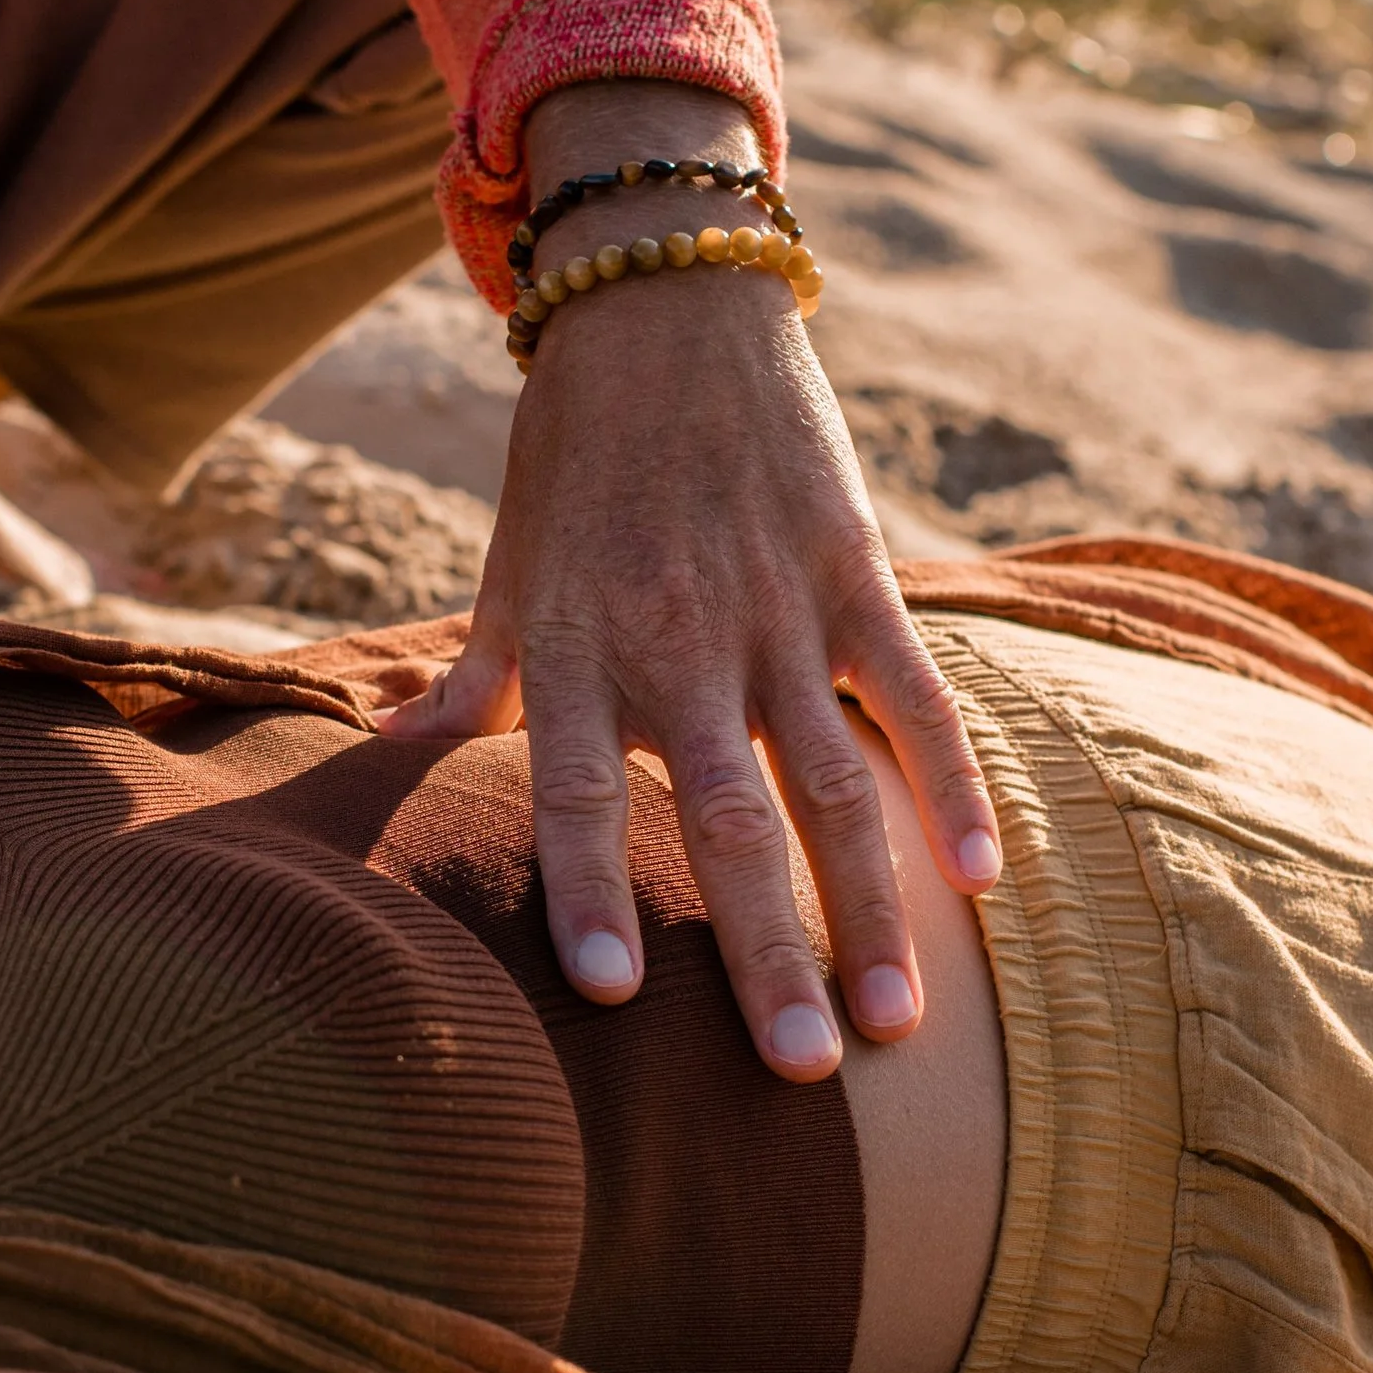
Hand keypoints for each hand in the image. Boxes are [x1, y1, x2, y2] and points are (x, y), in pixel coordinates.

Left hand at [381, 82, 1001, 1081]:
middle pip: (726, 817)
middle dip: (765, 951)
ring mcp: (776, 607)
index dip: (593, 887)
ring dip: (869, 907)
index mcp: (576, 642)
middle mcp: (677, 638)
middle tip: (798, 1072)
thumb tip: (390, 753)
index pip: (577, 789)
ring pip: (835, 780)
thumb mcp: (508, 559)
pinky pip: (913, 692)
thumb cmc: (572, 448)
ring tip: (893, 1024)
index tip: (616, 995)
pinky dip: (952, 782)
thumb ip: (470, 672)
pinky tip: (981, 880)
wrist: (665, 300)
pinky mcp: (854, 569)